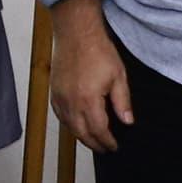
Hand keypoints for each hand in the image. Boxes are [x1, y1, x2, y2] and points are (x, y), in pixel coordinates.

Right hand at [50, 1, 133, 152]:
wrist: (76, 33)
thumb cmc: (98, 51)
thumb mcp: (118, 76)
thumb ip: (122, 102)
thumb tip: (127, 122)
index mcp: (89, 100)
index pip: (99, 130)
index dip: (107, 141)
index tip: (114, 146)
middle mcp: (71, 102)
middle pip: (82, 133)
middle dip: (94, 144)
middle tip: (104, 148)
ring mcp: (60, 97)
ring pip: (69, 126)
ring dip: (81, 136)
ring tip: (92, 140)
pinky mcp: (54, 91)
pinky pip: (60, 115)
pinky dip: (69, 124)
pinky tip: (76, 125)